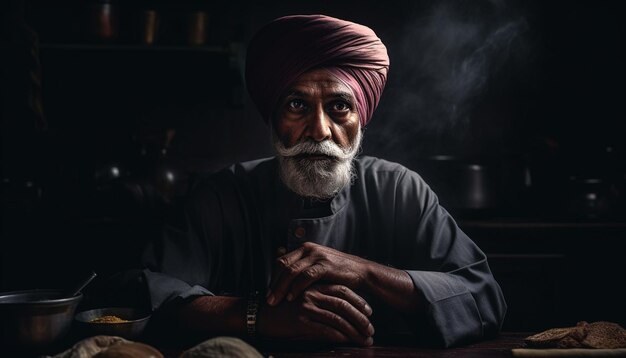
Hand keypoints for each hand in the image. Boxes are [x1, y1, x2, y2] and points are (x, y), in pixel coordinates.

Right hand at [257, 284, 374, 345]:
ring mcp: (306, 307)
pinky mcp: (301, 322)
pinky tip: (348, 342)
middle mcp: (312, 294)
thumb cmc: (281, 308)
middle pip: (344, 304)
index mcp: (314, 286)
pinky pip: (326, 329)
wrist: (258, 314)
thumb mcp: (302, 298)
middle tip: (371, 329)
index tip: (369, 312)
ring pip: (338, 318)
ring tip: (365, 339)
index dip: (358, 301)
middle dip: (361, 318)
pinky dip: (340, 336)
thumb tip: (340, 311)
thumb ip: (319, 300)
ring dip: (354, 330)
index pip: (342, 290)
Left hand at [267, 242, 369, 305]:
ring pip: (291, 271)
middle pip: (283, 265)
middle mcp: (308, 249)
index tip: (268, 292)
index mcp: (304, 248)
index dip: (273, 277)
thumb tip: (282, 281)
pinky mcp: (325, 265)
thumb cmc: (337, 273)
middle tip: (268, 299)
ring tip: (275, 301)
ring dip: (281, 287)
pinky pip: (305, 276)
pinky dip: (296, 287)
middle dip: (274, 283)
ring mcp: (317, 256)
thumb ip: (302, 271)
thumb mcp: (317, 268)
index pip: (281, 261)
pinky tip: (292, 298)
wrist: (360, 272)